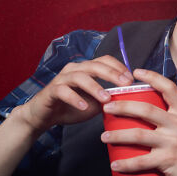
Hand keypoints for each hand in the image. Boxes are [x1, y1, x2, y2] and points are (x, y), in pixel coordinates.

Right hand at [15, 56, 133, 133]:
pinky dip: (75, 98)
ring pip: (80, 76)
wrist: (45, 116)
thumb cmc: (73, 106)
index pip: (105, 60)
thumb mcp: (96, 102)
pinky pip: (63, 91)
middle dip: (112, 74)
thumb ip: (109, 97)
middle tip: (125, 84)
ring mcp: (62, 78)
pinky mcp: (51, 90)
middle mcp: (74, 69)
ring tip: (106, 99)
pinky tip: (84, 107)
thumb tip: (128, 98)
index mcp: (87, 69)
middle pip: (94, 65)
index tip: (131, 79)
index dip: (119, 67)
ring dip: (95, 87)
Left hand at [101, 69, 176, 175]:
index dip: (152, 77)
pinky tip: (114, 164)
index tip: (135, 72)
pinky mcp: (169, 160)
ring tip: (103, 137)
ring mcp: (173, 142)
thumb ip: (172, 121)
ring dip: (117, 135)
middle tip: (106, 106)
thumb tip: (147, 116)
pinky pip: (142, 161)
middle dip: (123, 106)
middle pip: (146, 110)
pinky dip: (126, 163)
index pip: (168, 88)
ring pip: (139, 135)